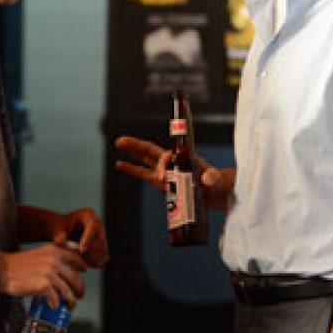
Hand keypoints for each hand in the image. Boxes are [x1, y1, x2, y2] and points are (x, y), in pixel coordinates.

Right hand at [0, 244, 86, 307]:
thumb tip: (61, 271)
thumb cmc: (16, 263)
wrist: (1, 269)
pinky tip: (54, 306)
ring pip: (67, 290)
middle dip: (79, 288)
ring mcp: (50, 273)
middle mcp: (54, 261)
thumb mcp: (38, 253)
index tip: (84, 270)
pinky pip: (55, 298)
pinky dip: (56, 303)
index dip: (82, 265)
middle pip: (74, 277)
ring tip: (71, 304)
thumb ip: (51, 258)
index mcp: (53, 250)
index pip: (75, 257)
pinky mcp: (43, 286)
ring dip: (71, 299)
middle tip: (80, 294)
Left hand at [55, 208, 108, 267]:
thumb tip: (60, 241)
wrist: (60, 232)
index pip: (93, 226)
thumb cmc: (58, 229)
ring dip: (93, 258)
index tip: (81, 250)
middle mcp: (98, 223)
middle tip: (79, 259)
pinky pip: (104, 256)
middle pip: (100, 239)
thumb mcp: (56, 231)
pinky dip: (96, 262)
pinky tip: (86, 265)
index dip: (88, 239)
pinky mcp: (101, 245)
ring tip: (80, 263)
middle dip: (90, 252)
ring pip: (103, 249)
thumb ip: (58, 235)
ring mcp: (101, 234)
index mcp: (88, 214)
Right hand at [115, 135, 233, 209]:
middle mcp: (170, 161)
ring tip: (118, 143)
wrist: (213, 191)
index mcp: (180, 157)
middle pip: (149, 150)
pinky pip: (142, 174)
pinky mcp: (160, 182)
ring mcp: (164, 171)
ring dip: (131, 152)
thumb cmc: (215, 182)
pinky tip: (118, 164)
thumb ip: (211, 178)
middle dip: (136, 145)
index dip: (161, 165)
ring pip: (144, 159)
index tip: (162, 178)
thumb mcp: (214, 179)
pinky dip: (131, 169)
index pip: (165, 158)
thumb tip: (206, 180)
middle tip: (121, 140)